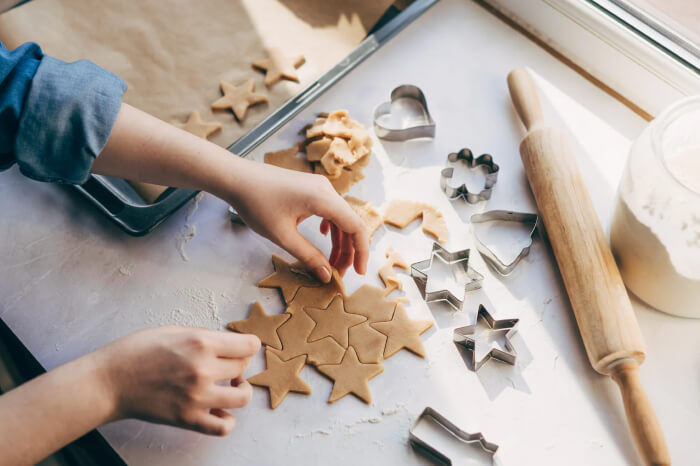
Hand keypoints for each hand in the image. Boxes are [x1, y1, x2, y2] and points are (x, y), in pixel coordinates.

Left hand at [91, 104, 367, 279]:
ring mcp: (319, 186)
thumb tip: (327, 276)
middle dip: (348, 250)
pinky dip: (331, 227)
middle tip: (339, 273)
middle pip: (350, 223)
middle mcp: (326, 190)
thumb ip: (308, 256)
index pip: (356, 227)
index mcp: (323, 199)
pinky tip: (323, 236)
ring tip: (330, 262)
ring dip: (338, 241)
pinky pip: (330, 209)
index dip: (361, 252)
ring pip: (340, 217)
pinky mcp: (310, 187)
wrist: (237, 178)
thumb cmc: (256, 205)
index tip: (358, 273)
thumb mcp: (283, 236)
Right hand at [97, 326, 260, 435]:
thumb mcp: (173, 329)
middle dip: (240, 362)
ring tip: (230, 385)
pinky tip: (219, 408)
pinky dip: (227, 419)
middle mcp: (203, 369)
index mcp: (201, 343)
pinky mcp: (188, 419)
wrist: (109, 381)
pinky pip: (223, 427)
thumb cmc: (135, 352)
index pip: (249, 345)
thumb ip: (203, 335)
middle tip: (227, 362)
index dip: (249, 344)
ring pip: (242, 397)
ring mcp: (197, 397)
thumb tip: (225, 342)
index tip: (243, 346)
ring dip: (241, 389)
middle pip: (244, 367)